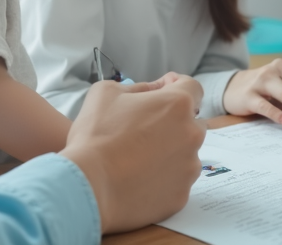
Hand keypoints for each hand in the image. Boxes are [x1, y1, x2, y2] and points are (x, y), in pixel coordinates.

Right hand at [59, 78, 204, 232]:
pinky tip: (139, 176)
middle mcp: (191, 135)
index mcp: (177, 105)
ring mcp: (189, 167)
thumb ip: (138, 87)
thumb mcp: (107, 93)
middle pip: (191, 122)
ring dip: (169, 150)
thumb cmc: (96, 135)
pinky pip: (177, 180)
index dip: (176, 86)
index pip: (192, 87)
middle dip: (173, 121)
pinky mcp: (181, 195)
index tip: (162, 90)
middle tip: (143, 128)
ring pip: (186, 153)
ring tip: (138, 157)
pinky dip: (163, 177)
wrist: (89, 187)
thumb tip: (154, 89)